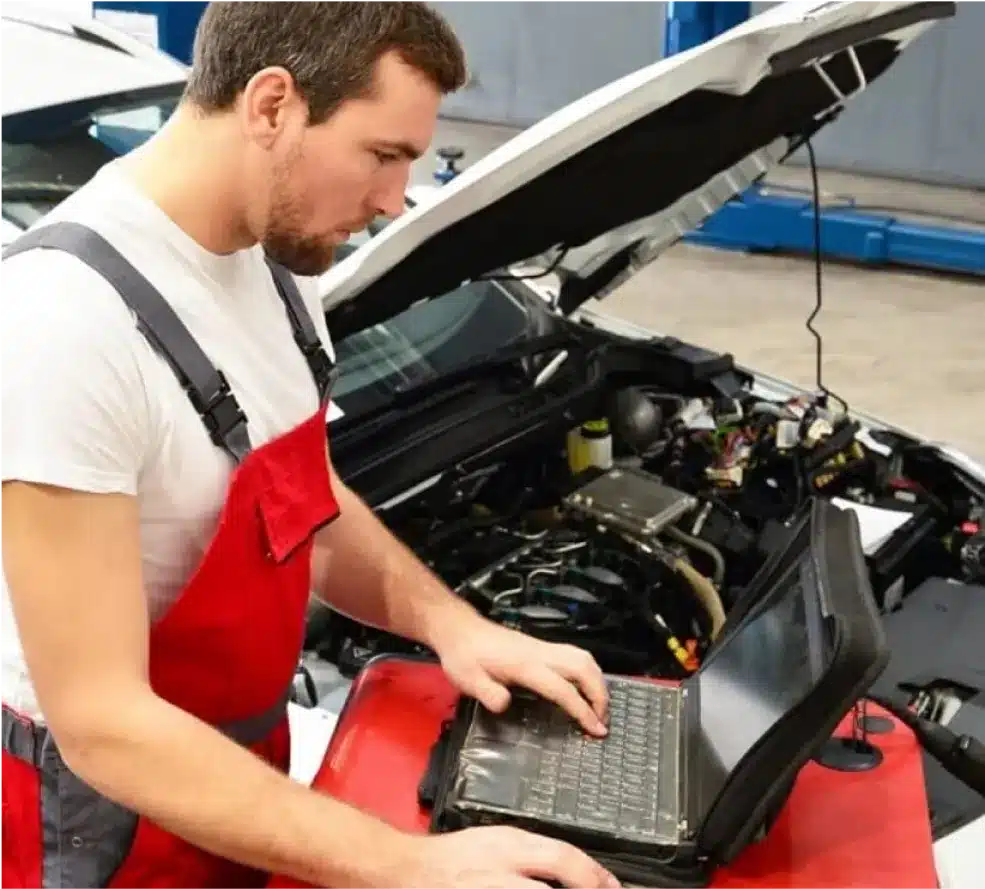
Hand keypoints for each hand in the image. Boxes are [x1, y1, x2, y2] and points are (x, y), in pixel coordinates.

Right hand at [400, 826, 619, 888]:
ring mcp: (490, 888)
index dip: (594, 875)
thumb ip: (528, 855)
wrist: (407, 870)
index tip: (612, 887)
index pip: (564, 857)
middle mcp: (503, 868)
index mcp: (509, 844)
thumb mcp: (495, 843)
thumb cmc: (453, 858)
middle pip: (557, 875)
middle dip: (587, 886)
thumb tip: (567, 871)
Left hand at [437, 613, 608, 735]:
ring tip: (599, 707)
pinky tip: (585, 686)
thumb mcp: (467, 679)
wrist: (459, 629)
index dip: (582, 710)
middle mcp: (540, 653)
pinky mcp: (541, 646)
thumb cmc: (463, 656)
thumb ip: (487, 693)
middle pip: (583, 668)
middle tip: (603, 721)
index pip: (563, 688)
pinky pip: (574, 655)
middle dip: (600, 695)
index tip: (596, 730)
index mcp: (525, 665)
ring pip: (582, 657)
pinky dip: (588, 672)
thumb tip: (506, 705)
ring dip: (597, 681)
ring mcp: (542, 647)